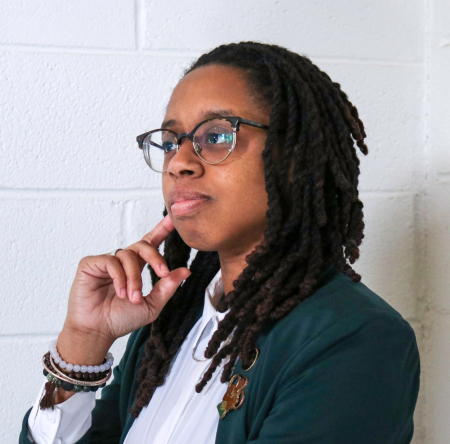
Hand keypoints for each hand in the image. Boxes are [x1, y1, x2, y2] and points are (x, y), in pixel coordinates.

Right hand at [62, 215, 190, 344]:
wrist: (98, 332)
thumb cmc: (121, 319)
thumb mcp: (151, 305)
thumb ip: (167, 287)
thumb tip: (186, 271)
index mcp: (137, 267)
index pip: (150, 243)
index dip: (162, 229)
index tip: (174, 219)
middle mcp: (122, 261)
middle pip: (143, 244)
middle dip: (156, 257)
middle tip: (162, 273)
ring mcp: (106, 262)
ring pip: (128, 255)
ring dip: (134, 278)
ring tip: (132, 297)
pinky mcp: (90, 264)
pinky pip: (110, 261)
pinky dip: (119, 277)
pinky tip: (120, 292)